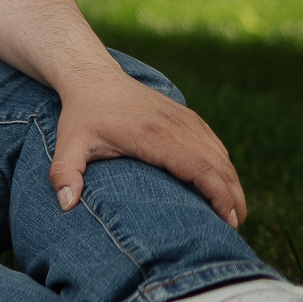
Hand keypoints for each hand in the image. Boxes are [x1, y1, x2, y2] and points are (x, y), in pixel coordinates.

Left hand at [50, 67, 247, 228]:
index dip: (219, 195)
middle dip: (233, 195)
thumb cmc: (82, 114)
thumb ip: (65, 172)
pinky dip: (224, 165)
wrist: (93, 77)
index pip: (199, 167)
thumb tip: (65, 205)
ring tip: (236, 212)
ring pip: (220, 153)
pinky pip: (213, 142)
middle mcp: (176, 125)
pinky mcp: (186, 115)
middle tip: (237, 225)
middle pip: (218, 164)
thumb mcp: (69, 143)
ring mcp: (184, 118)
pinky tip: (225, 184)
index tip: (229, 220)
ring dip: (232, 182)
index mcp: (154, 136)